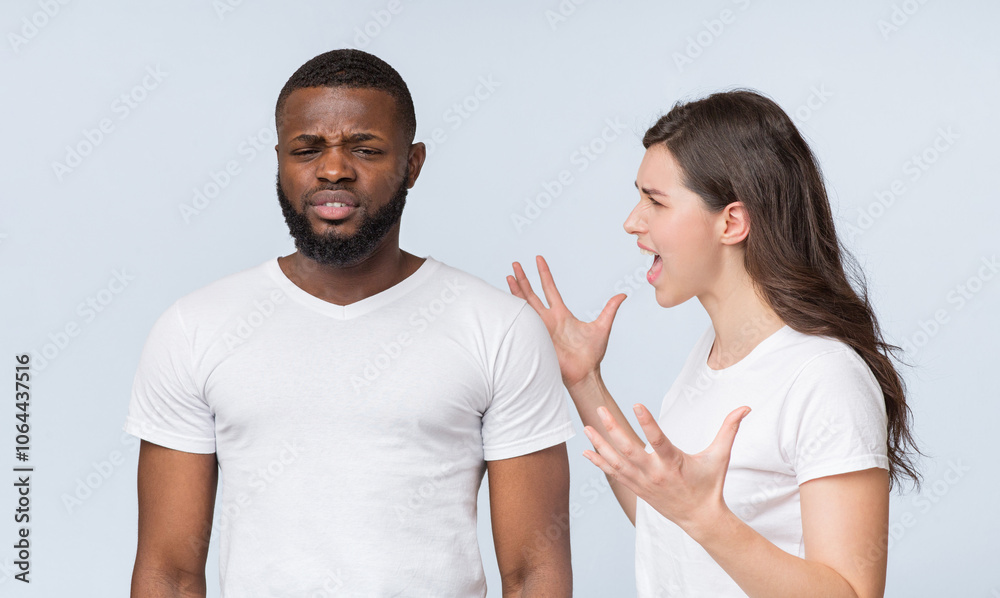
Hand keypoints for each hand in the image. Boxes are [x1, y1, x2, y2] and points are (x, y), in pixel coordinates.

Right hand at [507, 255, 626, 388]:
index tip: (538, 259)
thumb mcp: (603, 327)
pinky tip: (507, 300)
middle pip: (532, 294)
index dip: (543, 274)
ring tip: (508, 276)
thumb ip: (609, 309)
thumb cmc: (592, 355)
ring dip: (516, 291)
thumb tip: (622, 294)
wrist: (584, 374)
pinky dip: (515, 310)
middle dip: (523, 279)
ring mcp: (541, 328)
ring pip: (524, 305)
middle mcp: (548, 319)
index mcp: (562, 314)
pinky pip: (524, 322)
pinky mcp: (537, 337)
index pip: (549, 289)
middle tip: (515, 264)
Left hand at [582, 403, 750, 532]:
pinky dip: (599, 463)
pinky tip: (586, 451)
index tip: (636, 405)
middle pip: (629, 450)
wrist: (700, 519)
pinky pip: (614, 474)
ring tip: (586, 427)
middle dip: (613, 430)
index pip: (659, 440)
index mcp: (674, 463)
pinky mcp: (637, 488)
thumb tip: (746, 407)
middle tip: (600, 410)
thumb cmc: (710, 485)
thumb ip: (730, 429)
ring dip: (599, 445)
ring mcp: (643, 482)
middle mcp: (655, 473)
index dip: (647, 423)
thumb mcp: (720, 456)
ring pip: (616, 462)